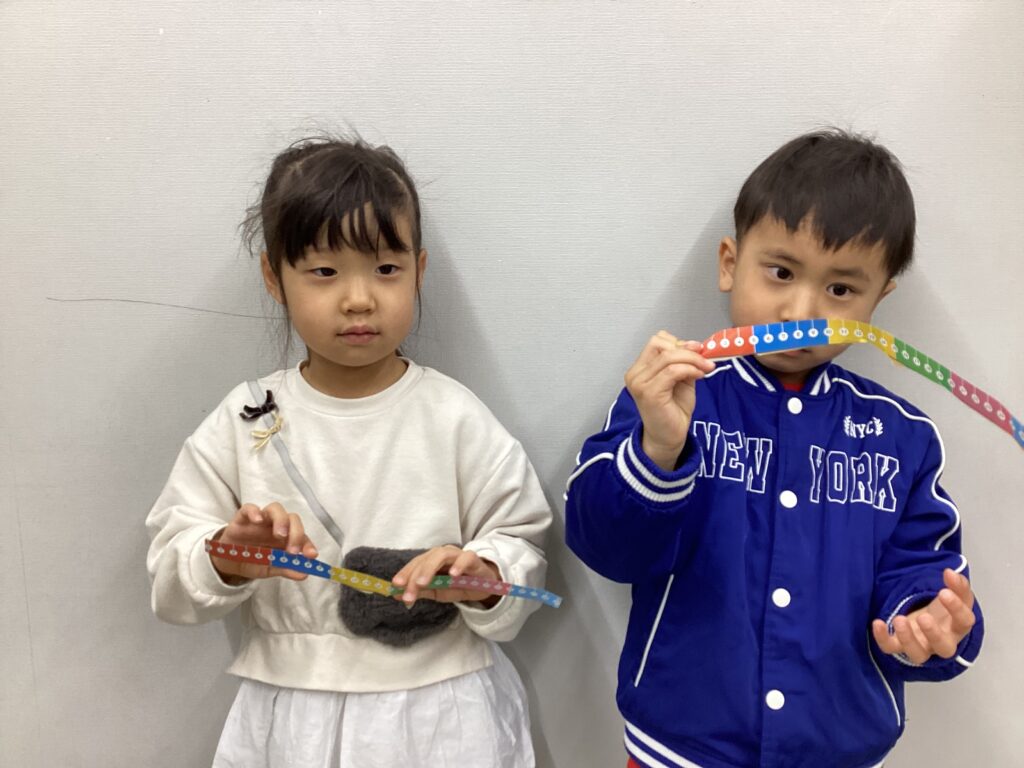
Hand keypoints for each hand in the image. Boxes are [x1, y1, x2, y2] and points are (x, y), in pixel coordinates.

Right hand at [210, 502, 318, 583]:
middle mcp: (276, 526)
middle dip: (296, 533)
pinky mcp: (242, 518)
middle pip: (292, 519)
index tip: (311, 555)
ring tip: (280, 535)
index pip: (302, 536)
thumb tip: (305, 574)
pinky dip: (254, 512)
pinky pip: (248, 508)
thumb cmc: (254, 561)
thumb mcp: (270, 568)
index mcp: (286, 538)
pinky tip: (257, 521)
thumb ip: (287, 569)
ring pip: (275, 509)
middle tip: (293, 551)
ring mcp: (260, 520)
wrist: (229, 561)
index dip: (308, 544)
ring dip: (281, 520)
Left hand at [391, 545, 501, 607]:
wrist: (485, 585)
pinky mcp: (474, 559)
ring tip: (422, 583)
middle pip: (425, 559)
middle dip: (414, 576)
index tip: (395, 586)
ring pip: (441, 555)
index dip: (405, 574)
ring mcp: (458, 555)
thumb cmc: (459, 585)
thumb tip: (396, 594)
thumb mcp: (438, 592)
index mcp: (432, 560)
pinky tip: (452, 575)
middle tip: (408, 592)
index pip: (416, 564)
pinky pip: (466, 558)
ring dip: (430, 569)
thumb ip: (420, 591)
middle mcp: (443, 554)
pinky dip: (458, 565)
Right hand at [625, 331, 714, 470]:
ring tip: (706, 369)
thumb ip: (683, 362)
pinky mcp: (649, 393)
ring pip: (668, 357)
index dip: (679, 342)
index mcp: (640, 368)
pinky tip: (699, 376)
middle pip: (660, 344)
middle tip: (705, 360)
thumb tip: (696, 346)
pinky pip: (672, 372)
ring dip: (692, 360)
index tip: (698, 351)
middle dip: (687, 349)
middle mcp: (635, 374)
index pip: (656, 341)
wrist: (668, 437)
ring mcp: (640, 383)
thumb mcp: (680, 379)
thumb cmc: (673, 410)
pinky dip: (689, 370)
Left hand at [872, 569, 975, 663]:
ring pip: (917, 654)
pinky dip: (882, 639)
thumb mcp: (956, 596)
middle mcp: (941, 642)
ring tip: (899, 619)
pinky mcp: (900, 646)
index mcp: (957, 628)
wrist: (929, 621)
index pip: (964, 623)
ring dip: (908, 639)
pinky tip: (878, 623)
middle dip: (933, 634)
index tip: (944, 592)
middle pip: (943, 648)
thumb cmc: (944, 610)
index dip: (956, 609)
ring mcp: (921, 646)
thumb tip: (951, 572)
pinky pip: (890, 648)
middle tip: (924, 617)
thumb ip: (957, 584)